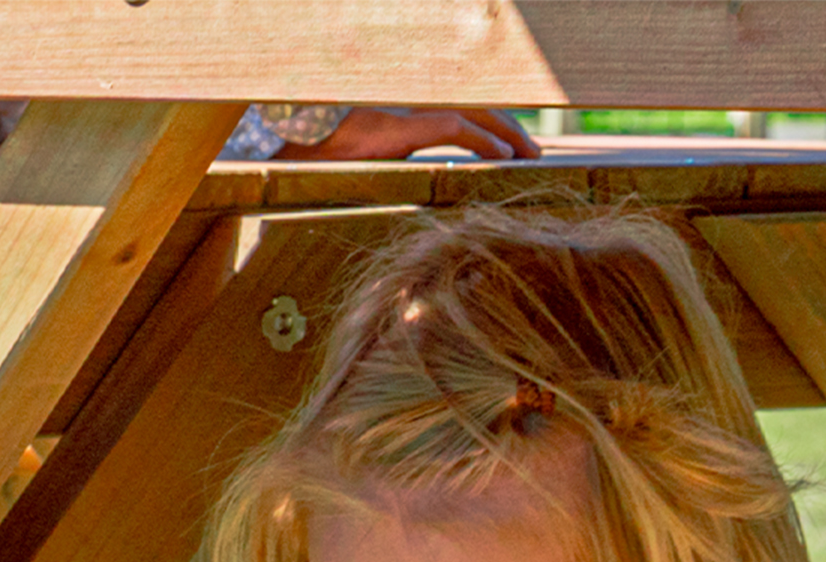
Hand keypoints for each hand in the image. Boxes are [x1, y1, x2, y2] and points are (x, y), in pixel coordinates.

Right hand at [302, 107, 541, 161]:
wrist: (292, 158)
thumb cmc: (328, 169)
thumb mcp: (377, 166)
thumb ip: (409, 167)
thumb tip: (439, 190)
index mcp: (407, 113)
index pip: (461, 111)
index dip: (492, 125)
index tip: (515, 147)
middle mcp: (410, 106)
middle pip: (474, 107)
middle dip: (508, 126)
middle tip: (534, 151)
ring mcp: (405, 114)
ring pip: (471, 114)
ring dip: (506, 134)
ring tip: (530, 155)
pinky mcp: (400, 128)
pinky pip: (453, 130)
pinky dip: (483, 141)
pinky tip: (503, 157)